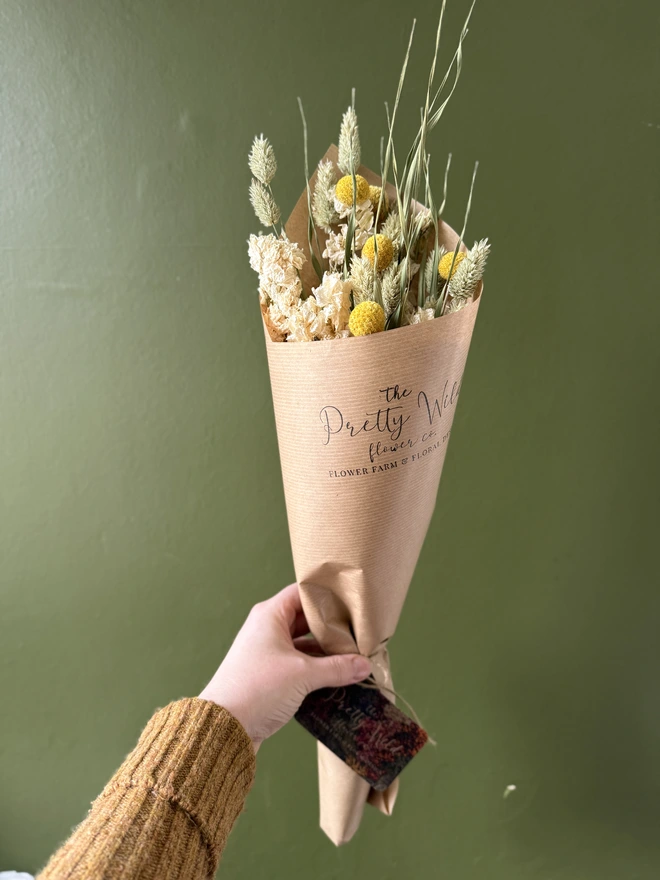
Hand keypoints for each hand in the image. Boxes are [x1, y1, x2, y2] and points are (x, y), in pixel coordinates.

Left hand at [199, 583, 370, 749]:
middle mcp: (267, 628)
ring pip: (303, 642)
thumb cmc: (257, 689)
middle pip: (306, 618)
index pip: (302, 592)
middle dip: (331, 626)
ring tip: (353, 655)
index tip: (351, 601)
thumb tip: (364, 665)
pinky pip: (298, 663)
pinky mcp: (269, 674)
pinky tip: (336, 675)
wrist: (223, 727)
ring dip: (325, 649)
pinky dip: (316, 666)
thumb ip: (337, 668)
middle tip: (358, 632)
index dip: (327, 595)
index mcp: (270, 615)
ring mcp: (267, 651)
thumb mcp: (303, 675)